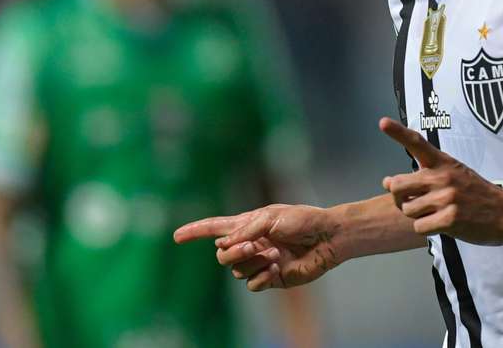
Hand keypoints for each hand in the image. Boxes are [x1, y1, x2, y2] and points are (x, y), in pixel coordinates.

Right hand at [173, 204, 338, 290]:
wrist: (326, 238)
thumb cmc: (302, 220)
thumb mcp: (271, 217)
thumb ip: (245, 229)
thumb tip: (224, 246)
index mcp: (247, 224)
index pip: (214, 228)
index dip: (195, 231)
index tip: (176, 236)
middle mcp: (250, 243)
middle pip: (222, 256)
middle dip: (234, 252)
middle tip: (254, 246)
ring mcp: (259, 262)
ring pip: (236, 271)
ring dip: (253, 262)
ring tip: (275, 254)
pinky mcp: (271, 279)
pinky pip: (252, 284)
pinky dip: (261, 278)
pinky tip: (276, 269)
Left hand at [379, 116, 502, 244]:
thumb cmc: (476, 194)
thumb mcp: (454, 173)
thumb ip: (423, 175)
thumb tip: (387, 182)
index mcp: (443, 162)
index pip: (417, 143)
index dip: (398, 132)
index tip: (382, 122)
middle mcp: (442, 177)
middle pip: (398, 186)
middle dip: (399, 197)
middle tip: (410, 201)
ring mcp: (446, 198)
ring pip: (407, 209)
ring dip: (415, 215)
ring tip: (433, 213)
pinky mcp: (450, 219)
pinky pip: (419, 226)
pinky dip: (425, 229)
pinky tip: (440, 225)